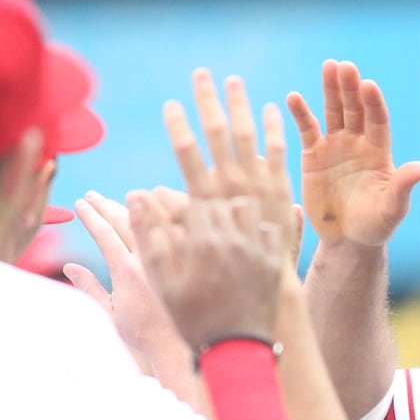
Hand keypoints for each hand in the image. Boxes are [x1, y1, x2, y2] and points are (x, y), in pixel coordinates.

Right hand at [67, 190, 189, 367]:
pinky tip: (154, 210)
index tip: (81, 203)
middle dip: (105, 205)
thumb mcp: (111, 314)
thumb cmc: (144, 334)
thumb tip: (69, 266)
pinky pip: (176, 226)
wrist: (181, 345)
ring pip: (152, 218)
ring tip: (118, 199)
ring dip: (132, 205)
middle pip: (125, 220)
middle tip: (92, 196)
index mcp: (126, 271)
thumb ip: (90, 288)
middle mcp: (150, 259)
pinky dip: (162, 214)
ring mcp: (172, 256)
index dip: (90, 216)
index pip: (104, 233)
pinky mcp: (190, 256)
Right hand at [130, 188, 283, 350]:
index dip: (178, 206)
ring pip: (246, 208)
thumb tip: (135, 199)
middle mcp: (233, 241)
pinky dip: (256, 230)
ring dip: (231, 213)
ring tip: (220, 230)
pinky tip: (244, 243)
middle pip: (218, 202)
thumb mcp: (163, 284)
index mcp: (203, 244)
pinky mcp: (273, 262)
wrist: (235, 351)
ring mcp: (256, 251)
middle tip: (196, 225)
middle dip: (203, 209)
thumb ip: (150, 239)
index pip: (191, 202)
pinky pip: (268, 229)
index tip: (172, 217)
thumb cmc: (193, 321)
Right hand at [147, 68, 298, 347]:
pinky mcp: (279, 228)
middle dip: (212, 108)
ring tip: (239, 84)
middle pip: (224, 151)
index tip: (171, 104)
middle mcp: (235, 216)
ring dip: (245, 118)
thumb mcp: (162, 280)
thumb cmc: (195, 317)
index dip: (181, 133)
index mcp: (202, 225)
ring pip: (255, 158)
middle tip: (205, 74)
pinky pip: (281, 180)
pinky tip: (275, 121)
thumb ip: (151, 234)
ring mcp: (261, 220)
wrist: (244, 345)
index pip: (189, 167)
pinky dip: (277, 149)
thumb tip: (138, 192)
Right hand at [286, 59, 419, 249]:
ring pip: (333, 112)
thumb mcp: (391, 209)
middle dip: (350, 88)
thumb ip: (403, 187)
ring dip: (330, 90)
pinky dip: (301, 113)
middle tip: (345, 66)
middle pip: (355, 109)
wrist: (346, 241)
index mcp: (379, 152)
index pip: (377, 120)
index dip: (373, 103)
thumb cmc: (374, 227)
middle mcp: (358, 144)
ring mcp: (335, 147)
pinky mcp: (313, 156)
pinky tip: (294, 97)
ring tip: (329, 66)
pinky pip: (307, 130)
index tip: (369, 85)